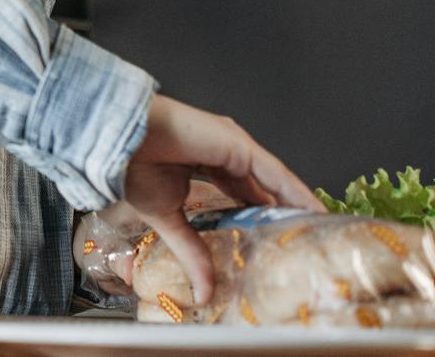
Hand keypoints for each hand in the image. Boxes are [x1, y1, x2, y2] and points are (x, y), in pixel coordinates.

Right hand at [122, 94, 320, 304]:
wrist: (119, 142)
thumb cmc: (132, 167)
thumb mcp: (170, 219)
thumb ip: (193, 252)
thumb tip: (203, 292)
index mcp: (204, 163)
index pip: (242, 192)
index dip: (260, 213)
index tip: (273, 236)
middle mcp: (223, 152)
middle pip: (263, 186)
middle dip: (282, 211)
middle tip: (300, 237)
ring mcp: (233, 146)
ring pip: (273, 179)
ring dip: (295, 203)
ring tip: (316, 227)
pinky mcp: (237, 145)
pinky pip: (273, 173)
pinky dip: (293, 192)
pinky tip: (310, 209)